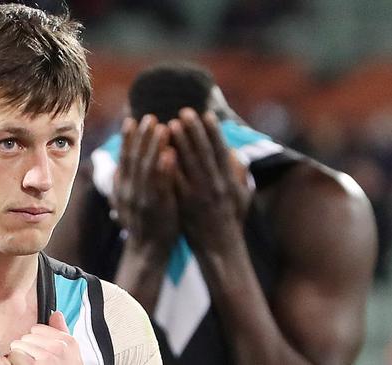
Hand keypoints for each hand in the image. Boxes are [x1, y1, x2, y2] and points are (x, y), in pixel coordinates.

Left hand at [7, 311, 81, 364]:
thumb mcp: (71, 352)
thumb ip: (62, 331)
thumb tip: (56, 313)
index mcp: (67, 341)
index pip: (37, 328)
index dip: (34, 339)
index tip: (38, 350)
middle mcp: (57, 348)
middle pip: (26, 337)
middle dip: (25, 347)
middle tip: (32, 360)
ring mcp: (45, 359)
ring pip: (17, 347)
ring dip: (18, 356)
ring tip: (27, 364)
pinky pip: (14, 357)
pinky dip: (14, 362)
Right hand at [113, 114, 179, 253]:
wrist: (147, 251)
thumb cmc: (141, 224)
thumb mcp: (124, 203)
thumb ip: (119, 185)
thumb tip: (113, 170)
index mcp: (122, 188)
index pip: (124, 158)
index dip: (127, 139)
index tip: (131, 120)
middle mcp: (129, 190)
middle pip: (135, 158)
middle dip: (142, 136)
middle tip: (149, 117)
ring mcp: (143, 198)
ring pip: (147, 167)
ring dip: (154, 146)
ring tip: (163, 127)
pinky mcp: (158, 207)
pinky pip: (160, 184)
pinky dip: (164, 168)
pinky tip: (170, 153)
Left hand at [168, 108, 250, 254]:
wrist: (219, 248)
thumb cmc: (231, 220)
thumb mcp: (242, 196)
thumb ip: (239, 173)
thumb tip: (234, 152)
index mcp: (228, 181)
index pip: (220, 151)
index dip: (213, 132)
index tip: (206, 114)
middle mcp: (214, 185)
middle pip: (203, 152)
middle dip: (194, 131)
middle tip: (184, 111)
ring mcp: (199, 195)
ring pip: (188, 165)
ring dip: (180, 143)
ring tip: (170, 124)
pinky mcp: (185, 204)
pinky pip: (175, 182)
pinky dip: (168, 166)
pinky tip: (160, 153)